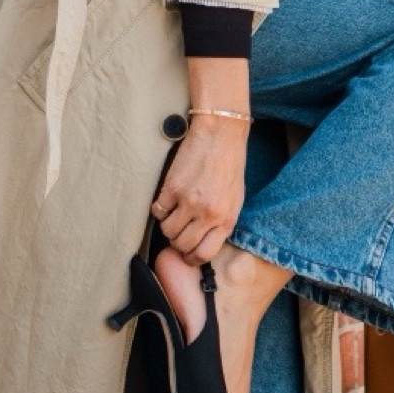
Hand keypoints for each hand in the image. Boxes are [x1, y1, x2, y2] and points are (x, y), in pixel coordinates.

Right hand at [153, 117, 246, 262]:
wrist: (221, 135)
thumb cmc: (230, 165)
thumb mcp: (235, 199)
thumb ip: (221, 222)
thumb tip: (204, 240)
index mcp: (226, 219)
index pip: (204, 254)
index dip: (192, 258)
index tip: (187, 253)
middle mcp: (208, 214)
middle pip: (182, 245)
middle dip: (177, 243)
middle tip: (178, 232)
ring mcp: (189, 202)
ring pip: (167, 231)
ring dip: (167, 226)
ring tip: (173, 214)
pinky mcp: (172, 188)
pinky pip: (158, 211)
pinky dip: (159, 209)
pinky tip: (167, 200)